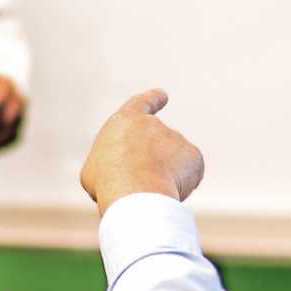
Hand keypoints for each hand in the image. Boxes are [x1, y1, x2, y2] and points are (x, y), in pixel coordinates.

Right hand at [79, 89, 205, 216]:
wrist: (134, 191)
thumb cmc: (108, 181)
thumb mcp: (96, 169)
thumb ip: (114, 164)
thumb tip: (127, 173)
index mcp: (126, 121)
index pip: (141, 104)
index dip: (152, 99)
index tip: (163, 95)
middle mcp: (154, 124)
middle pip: (156, 146)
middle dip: (153, 164)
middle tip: (140, 186)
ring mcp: (176, 138)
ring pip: (172, 165)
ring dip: (164, 179)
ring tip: (148, 194)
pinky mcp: (194, 156)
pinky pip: (189, 175)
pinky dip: (182, 187)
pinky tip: (167, 194)